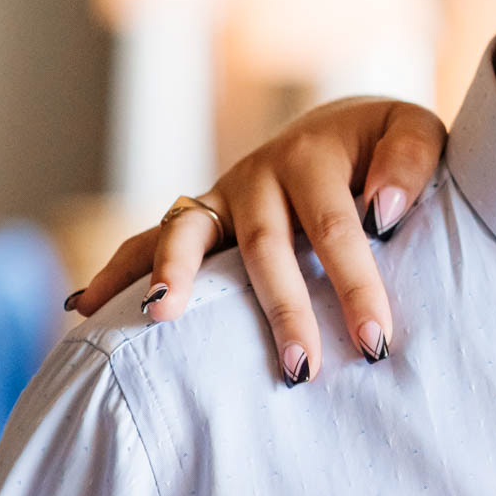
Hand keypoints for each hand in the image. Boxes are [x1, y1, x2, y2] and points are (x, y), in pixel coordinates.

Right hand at [68, 97, 445, 382]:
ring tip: (157, 316)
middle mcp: (260, 173)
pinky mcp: (202, 216)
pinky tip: (83, 308)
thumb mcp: (413, 131)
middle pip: (266, 246)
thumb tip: (381, 212)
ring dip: (173, 276)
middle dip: (282, 309)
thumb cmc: (385, 142)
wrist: (343, 126)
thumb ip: (408, 163)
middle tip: (301, 369)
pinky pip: (151, 239)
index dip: (356, 285)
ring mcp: (223, 195)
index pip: (337, 228)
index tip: (376, 341)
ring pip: (189, 235)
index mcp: (314, 155)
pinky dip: (116, 269)